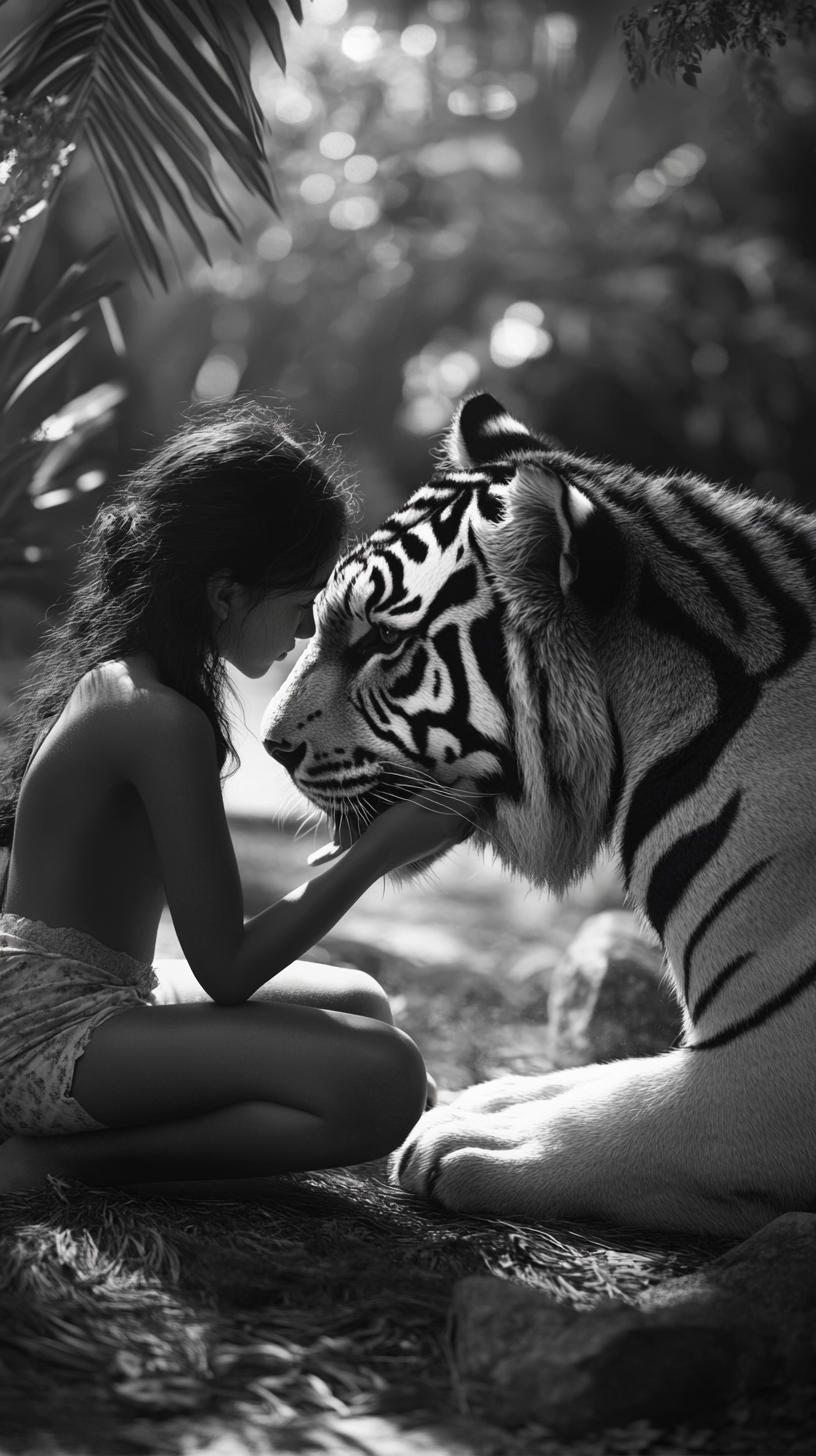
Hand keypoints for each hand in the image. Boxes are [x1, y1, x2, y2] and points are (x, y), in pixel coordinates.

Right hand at [308, 784, 474, 869]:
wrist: (379, 855)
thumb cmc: (394, 826)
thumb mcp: (415, 802)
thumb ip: (437, 791)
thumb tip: (451, 781)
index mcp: (452, 821)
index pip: (474, 795)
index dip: (466, 779)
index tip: (454, 771)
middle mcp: (455, 833)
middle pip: (474, 807)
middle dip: (467, 791)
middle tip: (451, 779)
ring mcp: (449, 842)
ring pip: (468, 819)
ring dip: (463, 805)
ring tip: (448, 794)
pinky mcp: (440, 846)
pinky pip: (460, 829)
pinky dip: (458, 817)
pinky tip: (443, 810)